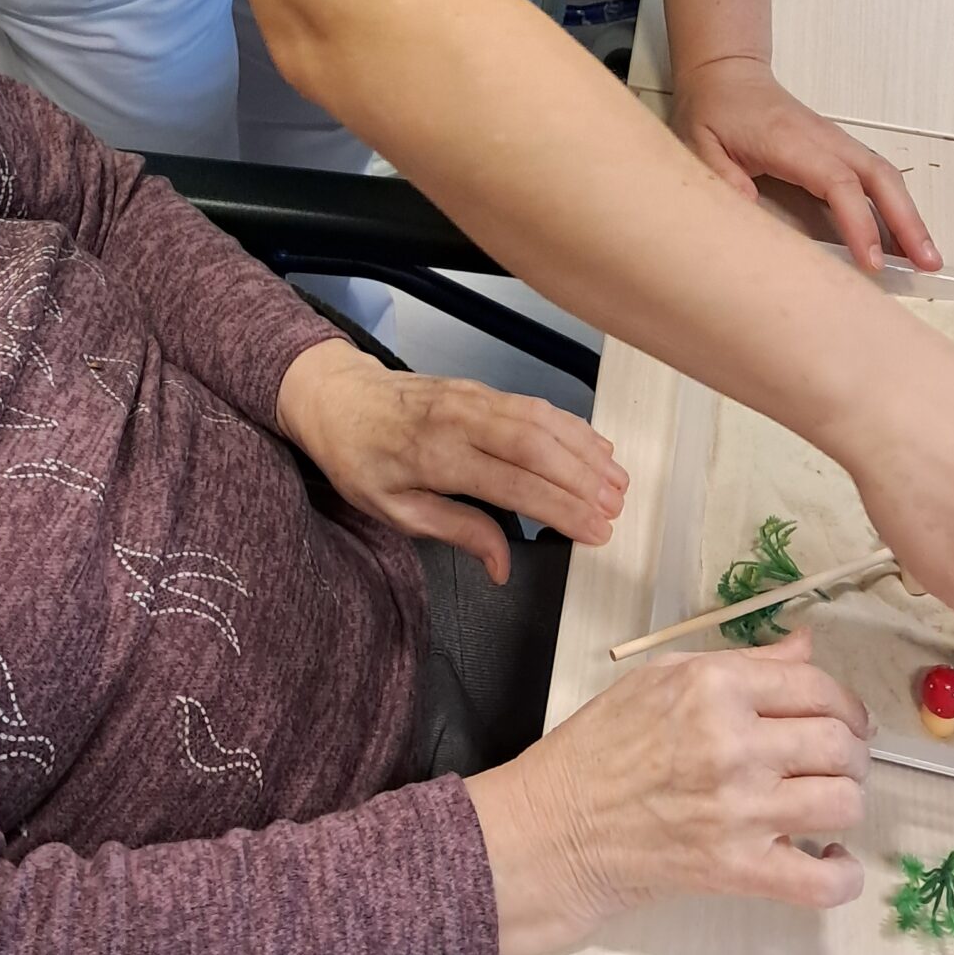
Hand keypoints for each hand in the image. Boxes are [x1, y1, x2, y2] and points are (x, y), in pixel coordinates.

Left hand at [274, 339, 626, 580]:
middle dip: (584, 479)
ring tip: (617, 482)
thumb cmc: (358, 458)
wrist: (335, 395)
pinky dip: (569, 424)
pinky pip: (532, 404)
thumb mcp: (393, 509)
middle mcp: (461, 421)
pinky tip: (592, 445)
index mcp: (436, 457)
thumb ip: (454, 531)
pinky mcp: (479, 387)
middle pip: (537, 447)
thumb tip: (501, 566)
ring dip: (585, 450)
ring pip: (541, 420)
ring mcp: (473, 398)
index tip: (596, 532)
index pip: (514, 486)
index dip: (561, 509)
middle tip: (617, 509)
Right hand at [467, 631, 869, 954]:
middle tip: (836, 759)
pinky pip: (823, 882)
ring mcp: (740, 812)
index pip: (817, 687)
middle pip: (840, 745)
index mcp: (714, 687)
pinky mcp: (739, 871)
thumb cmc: (605, 743)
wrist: (561, 824)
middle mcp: (734, 745)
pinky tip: (828, 857)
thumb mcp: (662, 676)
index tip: (845, 718)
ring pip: (844, 803)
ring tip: (826, 801)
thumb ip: (742, 661)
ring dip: (846, 801)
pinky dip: (842, 873)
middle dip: (852, 751)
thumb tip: (805, 647)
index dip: (845, 703)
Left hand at [672, 56, 941, 273]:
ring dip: (910, 215)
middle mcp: (824, 139)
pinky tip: (903, 238)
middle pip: (879, 176)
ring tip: (928, 259)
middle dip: (907, 220)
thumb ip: (723, 180)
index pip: (838, 183)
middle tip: (928, 264)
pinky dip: (895, 205)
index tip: (873, 262)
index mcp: (792, 142)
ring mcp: (835, 142)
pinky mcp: (837, 148)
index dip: (859, 222)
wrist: (726, 73)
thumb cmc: (713, 111)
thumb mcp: (700, 144)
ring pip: (885, 176)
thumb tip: (751, 218)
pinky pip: (874, 177)